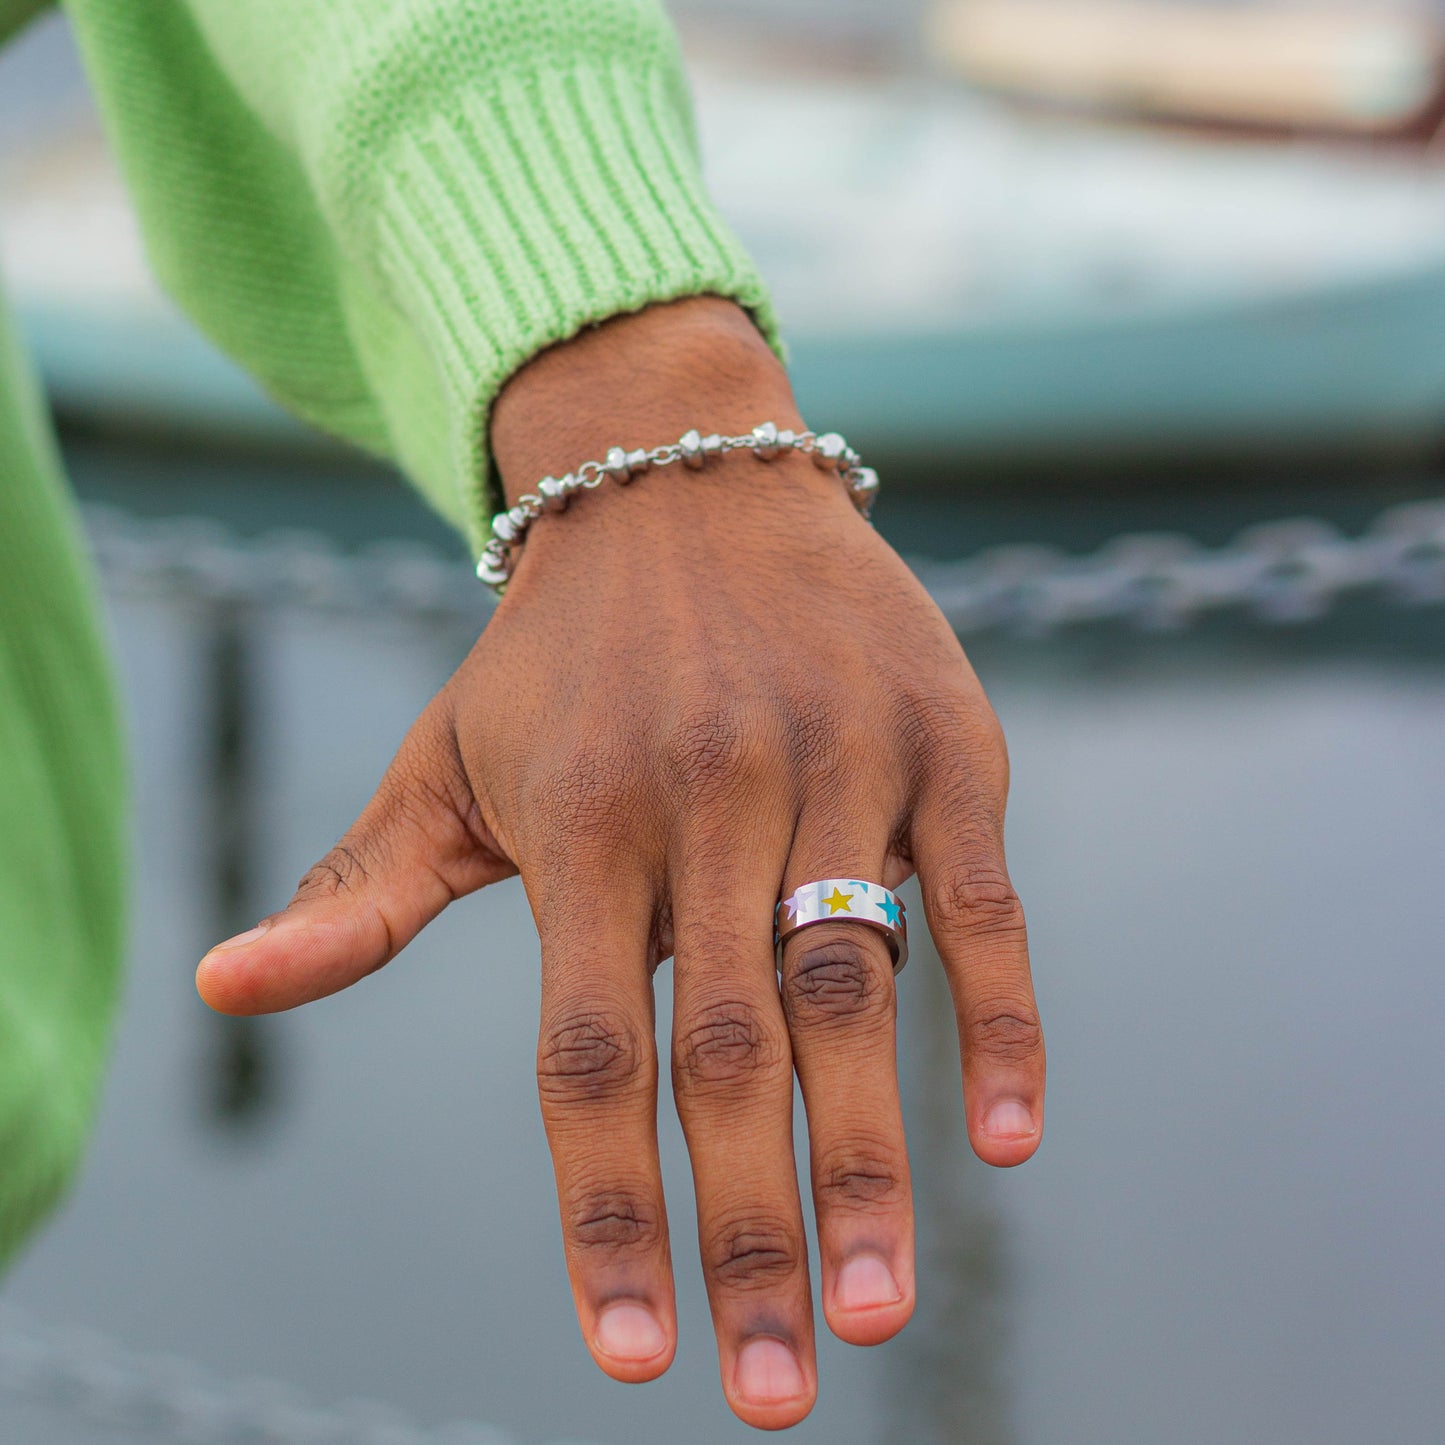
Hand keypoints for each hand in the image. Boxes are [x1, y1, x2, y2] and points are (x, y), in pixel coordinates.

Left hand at [197, 298, 1044, 1430]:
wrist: (681, 477)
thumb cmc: (559, 655)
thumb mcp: (446, 758)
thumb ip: (361, 890)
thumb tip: (226, 987)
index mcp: (577, 824)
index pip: (581, 1056)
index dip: (603, 1213)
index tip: (633, 1356)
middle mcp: (706, 799)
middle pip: (725, 1051)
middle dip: (749, 1233)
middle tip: (773, 1391)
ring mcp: (834, 762)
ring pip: (856, 988)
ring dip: (870, 1160)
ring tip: (875, 1311)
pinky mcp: (940, 736)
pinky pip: (983, 897)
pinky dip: (1002, 1018)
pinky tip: (1003, 1139)